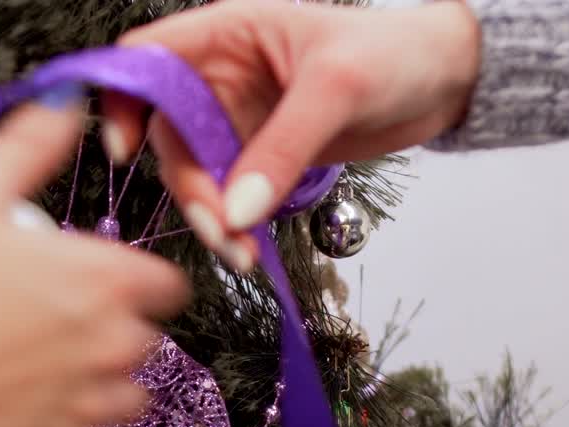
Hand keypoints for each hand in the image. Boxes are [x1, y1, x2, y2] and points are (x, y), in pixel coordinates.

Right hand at [0, 91, 190, 426]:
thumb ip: (28, 149)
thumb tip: (64, 110)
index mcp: (103, 282)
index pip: (168, 286)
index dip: (140, 282)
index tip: (110, 283)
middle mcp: (111, 348)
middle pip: (147, 342)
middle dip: (111, 333)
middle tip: (51, 326)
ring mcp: (88, 410)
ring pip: (125, 401)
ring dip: (96, 389)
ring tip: (36, 374)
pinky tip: (14, 415)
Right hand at [103, 0, 480, 271]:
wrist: (445, 80)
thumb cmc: (394, 54)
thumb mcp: (336, 90)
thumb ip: (282, 149)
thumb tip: (236, 213)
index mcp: (226, 33)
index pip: (147, 56)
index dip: (123, 98)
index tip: (128, 150)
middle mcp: (221, 76)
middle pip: (167, 132)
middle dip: (186, 185)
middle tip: (219, 228)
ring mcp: (238, 119)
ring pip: (195, 171)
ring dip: (210, 215)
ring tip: (241, 252)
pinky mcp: (260, 155)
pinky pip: (229, 193)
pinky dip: (234, 223)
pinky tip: (251, 246)